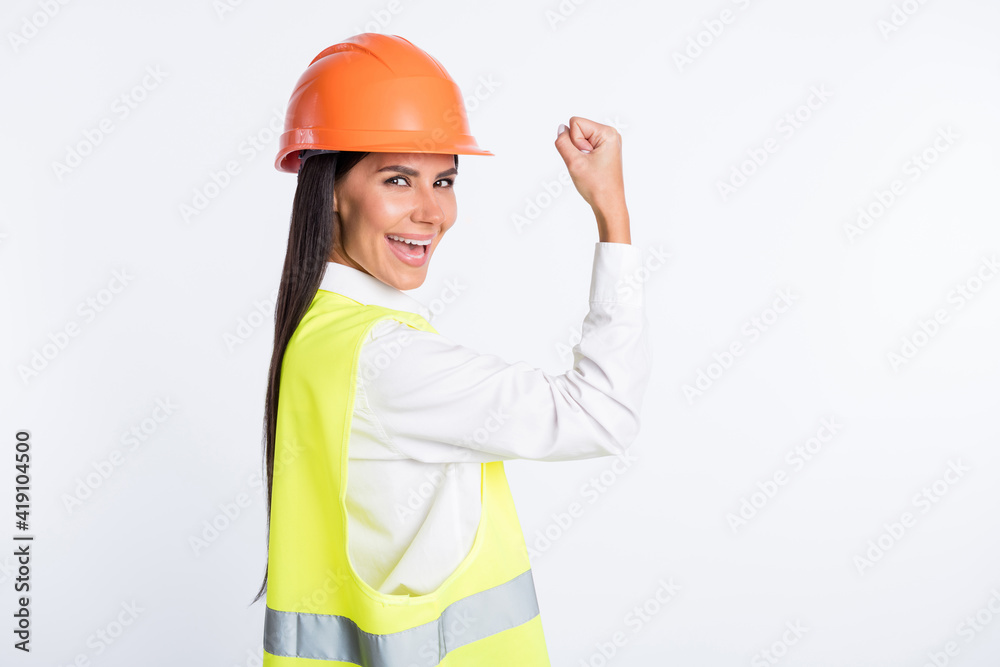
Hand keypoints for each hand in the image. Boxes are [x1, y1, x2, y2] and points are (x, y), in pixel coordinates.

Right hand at [554, 116, 629, 242]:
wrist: (608, 205)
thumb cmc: (597, 186)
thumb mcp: (574, 163)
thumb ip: (563, 142)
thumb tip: (561, 128)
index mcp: (608, 133)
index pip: (575, 123)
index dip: (574, 142)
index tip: (585, 158)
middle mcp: (610, 135)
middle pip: (578, 129)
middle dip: (576, 148)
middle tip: (587, 165)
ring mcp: (608, 143)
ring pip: (579, 139)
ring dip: (578, 154)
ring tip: (589, 168)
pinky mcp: (604, 151)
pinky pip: (584, 147)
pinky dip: (582, 158)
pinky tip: (589, 169)